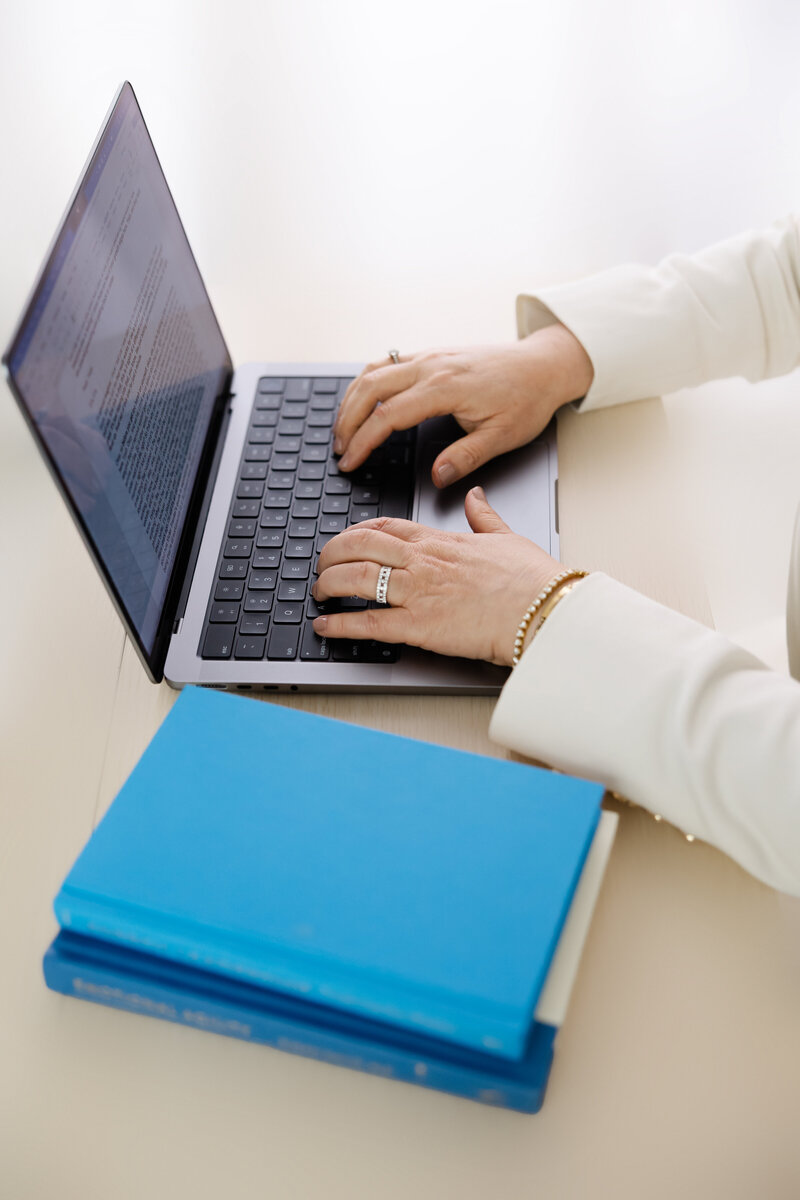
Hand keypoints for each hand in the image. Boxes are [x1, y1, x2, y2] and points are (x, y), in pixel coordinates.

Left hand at [312, 487, 563, 665]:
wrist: (544, 609)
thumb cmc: (530, 579)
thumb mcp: (505, 537)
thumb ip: (483, 516)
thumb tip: (475, 495)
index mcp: (439, 540)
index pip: (383, 527)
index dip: (354, 532)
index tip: (344, 540)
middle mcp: (421, 562)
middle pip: (358, 547)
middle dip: (330, 555)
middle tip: (322, 567)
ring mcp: (418, 592)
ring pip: (356, 579)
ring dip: (329, 584)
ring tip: (319, 592)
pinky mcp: (419, 625)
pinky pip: (369, 622)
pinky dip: (341, 623)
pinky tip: (326, 625)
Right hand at [333, 323, 592, 484]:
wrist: (543, 364)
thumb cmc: (527, 398)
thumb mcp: (503, 436)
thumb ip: (467, 456)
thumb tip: (437, 475)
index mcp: (446, 387)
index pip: (389, 415)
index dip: (364, 441)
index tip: (350, 460)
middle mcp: (432, 366)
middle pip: (370, 388)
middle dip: (346, 420)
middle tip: (339, 450)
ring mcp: (429, 356)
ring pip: (373, 371)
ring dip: (351, 399)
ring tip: (342, 429)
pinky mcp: (431, 354)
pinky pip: (386, 362)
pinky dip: (365, 382)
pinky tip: (361, 401)